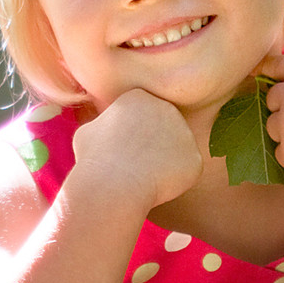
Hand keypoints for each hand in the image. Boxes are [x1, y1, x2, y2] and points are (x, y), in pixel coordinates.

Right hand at [73, 88, 202, 209]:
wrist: (113, 184)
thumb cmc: (94, 158)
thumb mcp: (88, 130)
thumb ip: (105, 124)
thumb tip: (105, 128)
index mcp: (140, 96)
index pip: (142, 114)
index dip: (131, 135)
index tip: (120, 149)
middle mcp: (167, 107)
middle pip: (163, 128)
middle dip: (152, 146)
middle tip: (133, 164)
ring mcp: (185, 132)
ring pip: (175, 150)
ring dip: (163, 163)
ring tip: (142, 176)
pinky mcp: (195, 157)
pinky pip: (185, 170)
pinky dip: (174, 181)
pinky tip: (156, 186)